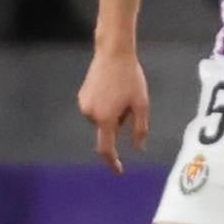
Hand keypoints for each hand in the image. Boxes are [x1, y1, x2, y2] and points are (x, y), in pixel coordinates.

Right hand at [77, 47, 151, 173]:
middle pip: (107, 130)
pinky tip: (111, 89)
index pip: (106, 148)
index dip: (112, 162)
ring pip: (102, 120)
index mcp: (106, 118)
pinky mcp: (81, 97)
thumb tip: (138, 148)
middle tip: (130, 103)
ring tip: (120, 92)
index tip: (118, 171)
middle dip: (119, 123)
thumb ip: (139, 129)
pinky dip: (105, 106)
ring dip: (112, 114)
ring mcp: (83, 105)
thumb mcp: (141, 104)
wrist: (113, 53)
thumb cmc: (130, 78)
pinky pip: (96, 110)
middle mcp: (90, 114)